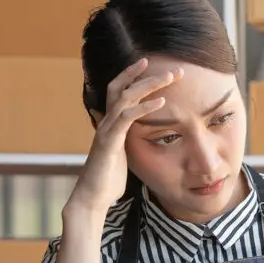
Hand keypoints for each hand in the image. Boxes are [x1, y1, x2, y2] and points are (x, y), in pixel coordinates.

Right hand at [69, 58, 180, 215]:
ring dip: (149, 85)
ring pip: (125, 97)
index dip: (131, 76)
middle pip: (121, 88)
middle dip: (143, 75)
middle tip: (171, 70)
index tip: (149, 64)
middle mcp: (106, 122)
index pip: (118, 91)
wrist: (92, 198)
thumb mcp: (122, 155)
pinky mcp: (109, 142)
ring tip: (169, 77)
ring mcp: (106, 130)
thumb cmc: (108, 179)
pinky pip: (127, 118)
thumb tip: (133, 136)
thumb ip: (126, 140)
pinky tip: (162, 102)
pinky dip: (145, 107)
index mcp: (110, 124)